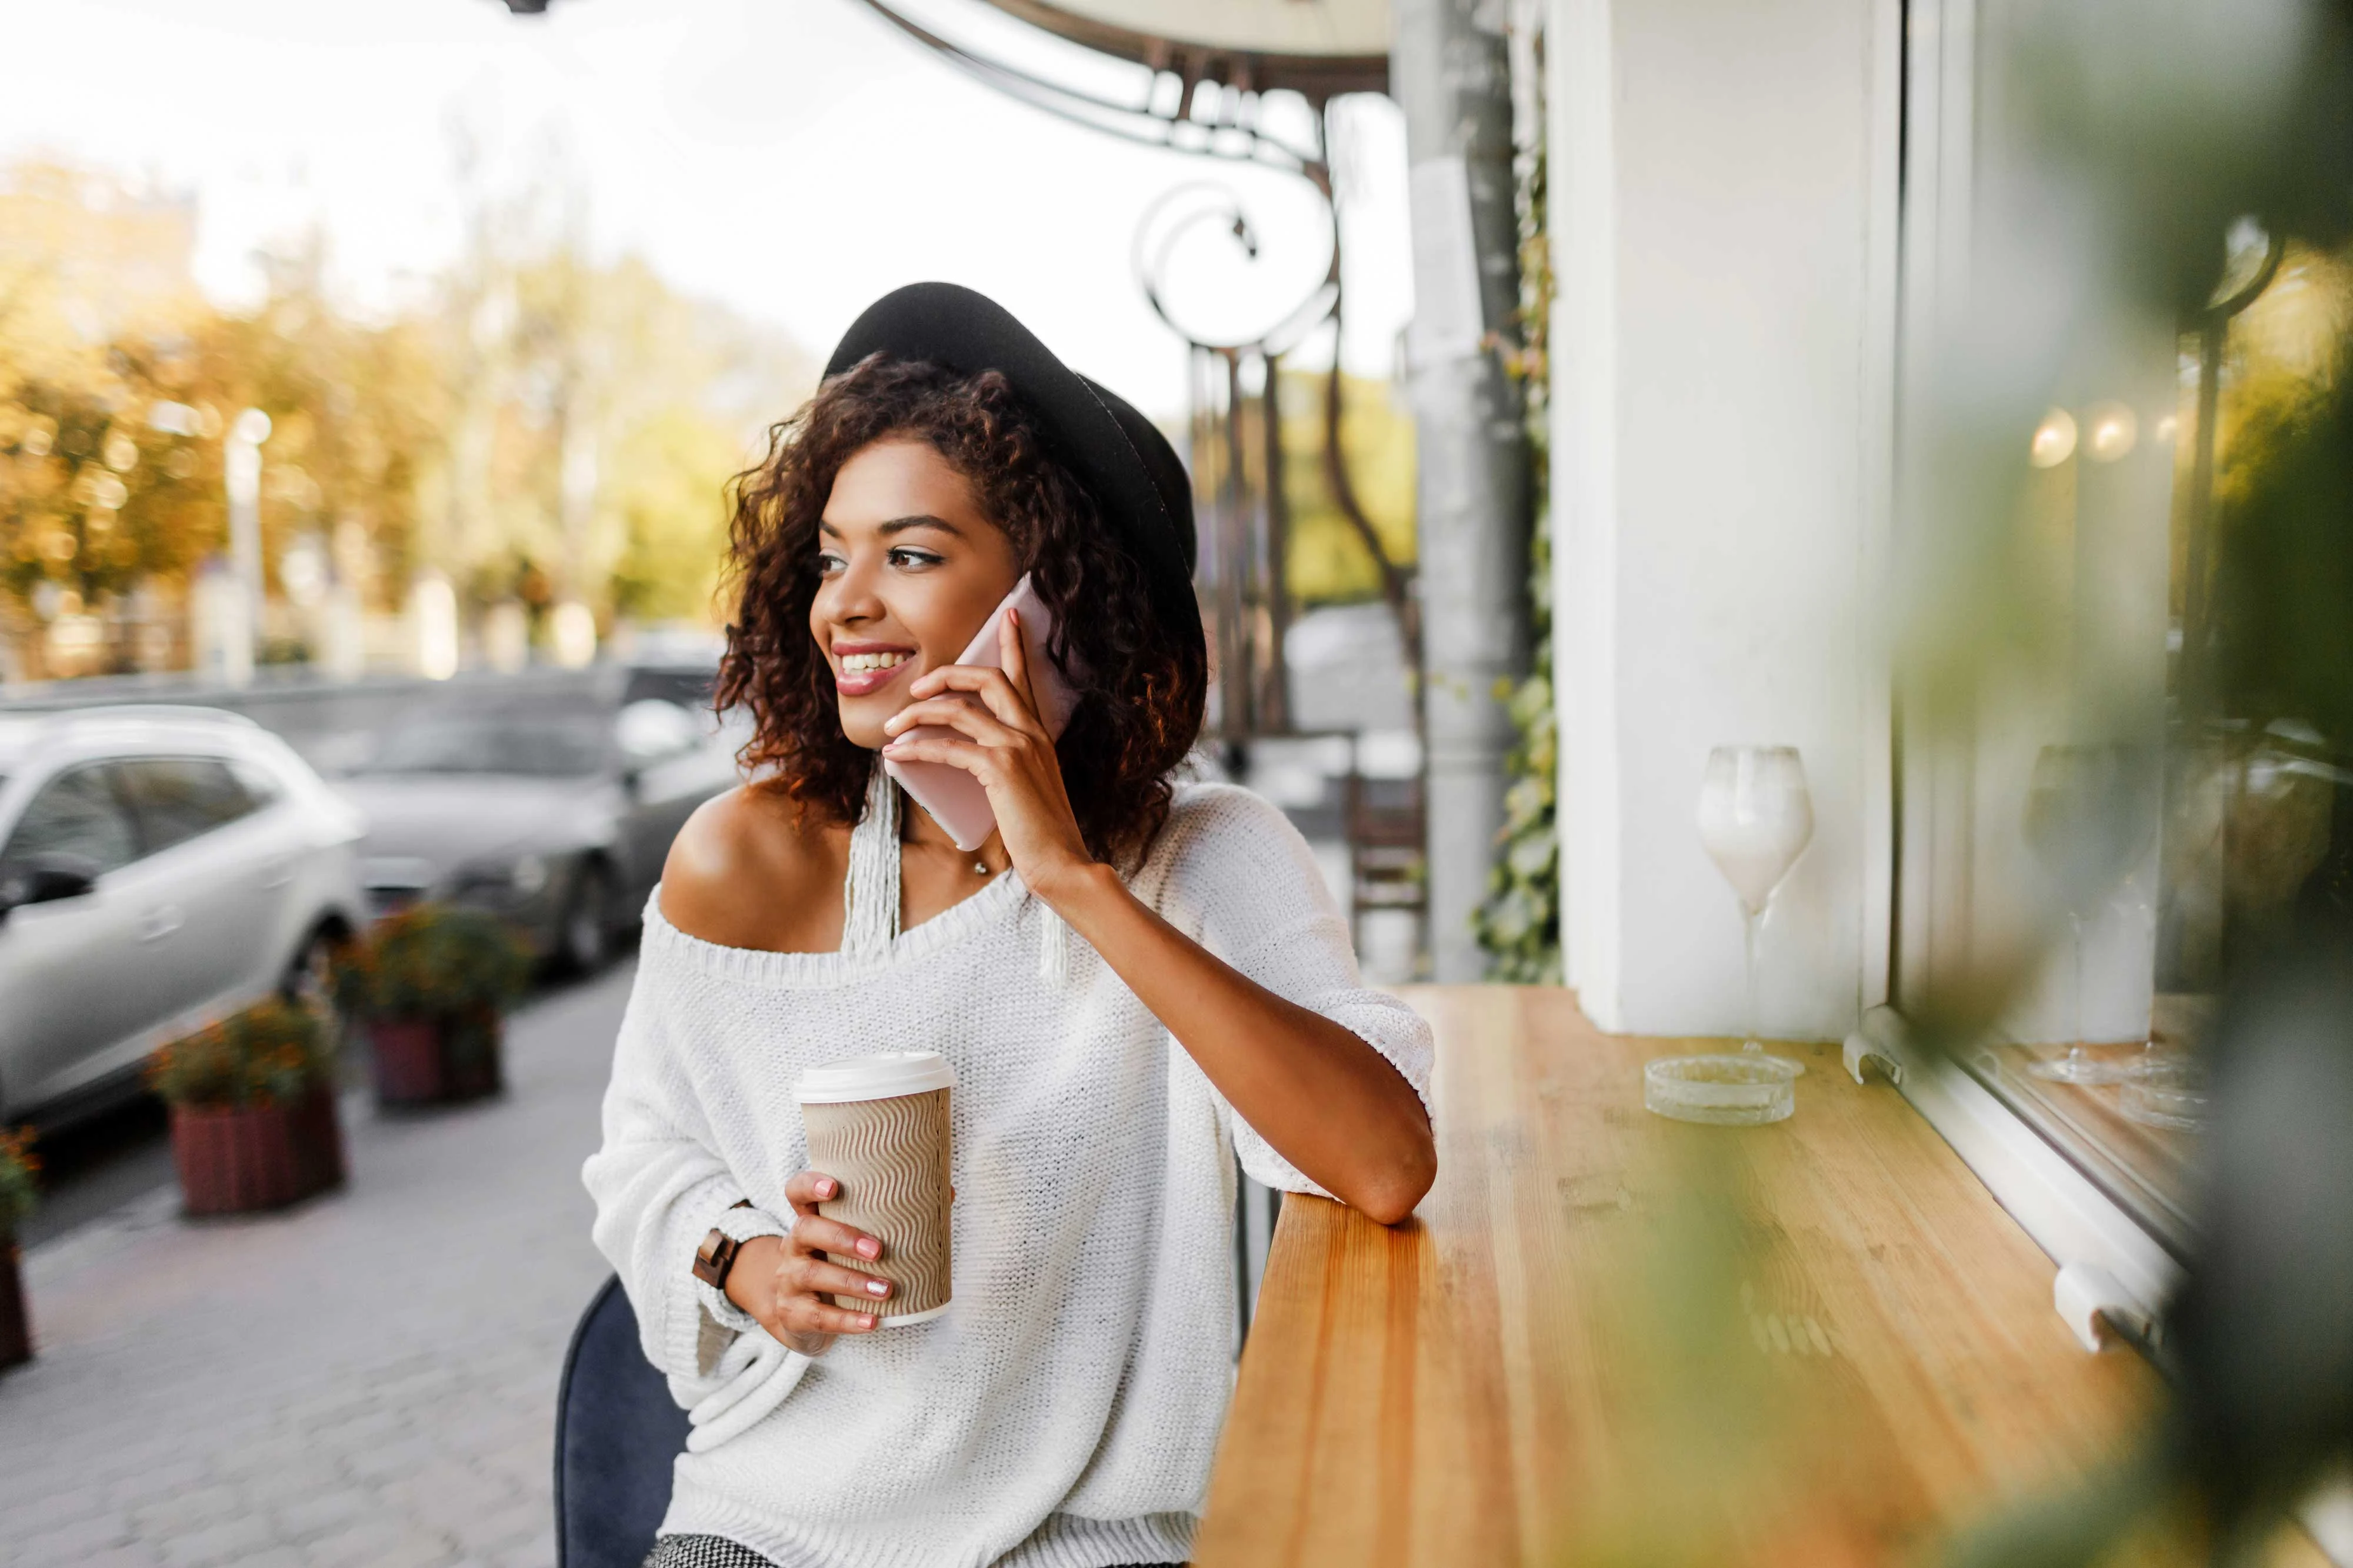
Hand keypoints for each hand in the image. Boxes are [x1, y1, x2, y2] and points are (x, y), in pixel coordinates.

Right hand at [722, 1169, 891, 1354]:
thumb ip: (886, 1221)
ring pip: (813, 1275)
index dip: (810, 1185)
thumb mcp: (850, 1243)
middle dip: (842, 1238)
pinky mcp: (792, 1313)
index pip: (797, 1192)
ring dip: (852, 1282)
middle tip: (877, 1250)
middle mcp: (794, 1246)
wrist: (798, 1315)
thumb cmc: (837, 1266)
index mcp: (809, 1221)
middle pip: (805, 1230)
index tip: (833, 1187)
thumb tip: (947, 1196)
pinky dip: (847, 1320)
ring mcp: (789, 1280)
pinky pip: (817, 1316)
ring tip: (885, 1289)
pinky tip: (872, 1321)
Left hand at [879, 608, 1095, 902]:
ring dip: (917, 714)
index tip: (1007, 615)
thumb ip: (1006, 768)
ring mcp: (1018, 747)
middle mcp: (1031, 732)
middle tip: (916, 688)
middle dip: (946, 674)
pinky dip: (917, 747)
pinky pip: (949, 746)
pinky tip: (895, 755)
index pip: (1023, 677)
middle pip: (986, 678)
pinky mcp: (1001, 769)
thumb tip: (968, 762)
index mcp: (1039, 734)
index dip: (1014, 643)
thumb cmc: (1042, 834)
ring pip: (959, 709)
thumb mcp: (1026, 790)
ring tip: (892, 727)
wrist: (1063, 864)